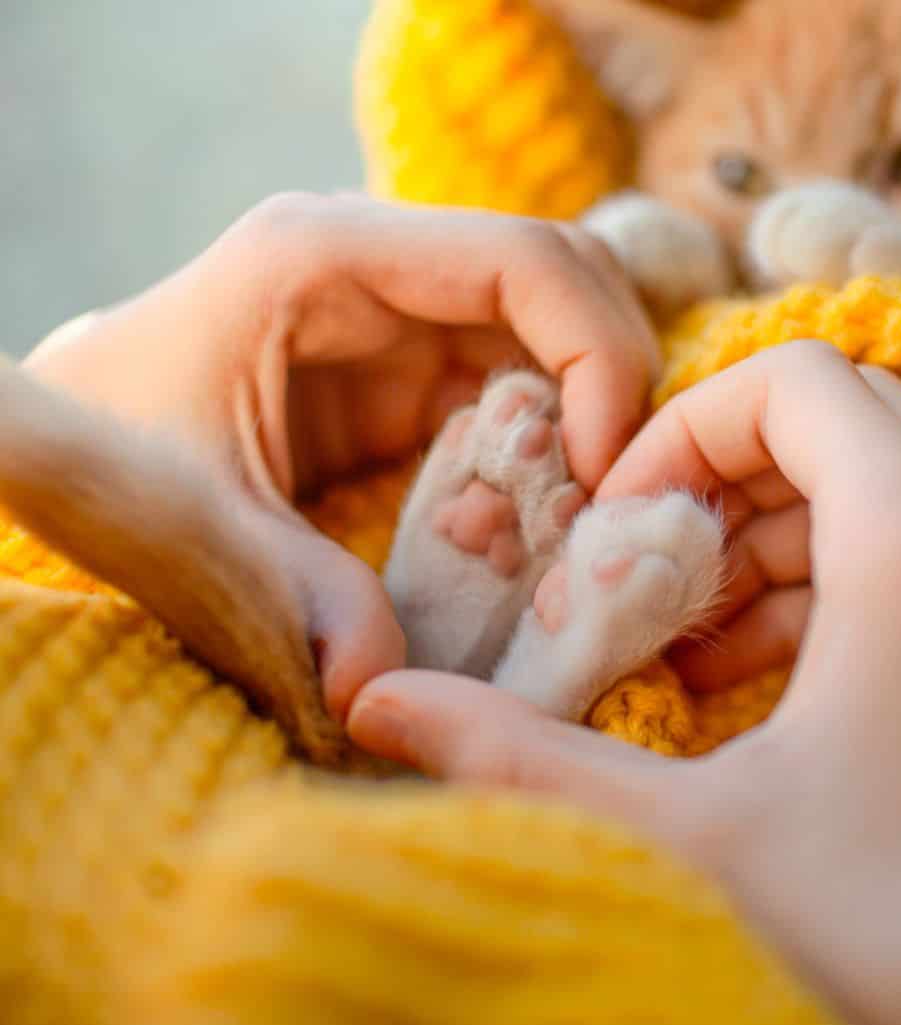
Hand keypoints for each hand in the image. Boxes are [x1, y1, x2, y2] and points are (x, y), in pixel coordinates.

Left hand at [24, 193, 658, 714]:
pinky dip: (561, 447)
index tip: (602, 468)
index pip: (525, 258)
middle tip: (615, 500)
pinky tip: (546, 521)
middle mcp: (387, 262)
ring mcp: (411, 310)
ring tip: (586, 517)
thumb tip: (373, 685)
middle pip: (569, 278)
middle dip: (615, 385)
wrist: (74, 442)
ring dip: (596, 417)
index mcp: (326, 253)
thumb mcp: (192, 520)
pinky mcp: (422, 364)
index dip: (596, 352)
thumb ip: (289, 592)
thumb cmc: (114, 449)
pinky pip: (532, 384)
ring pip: (564, 327)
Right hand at [347, 344, 900, 1024]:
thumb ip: (524, 760)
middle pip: (851, 422)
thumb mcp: (702, 840)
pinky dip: (863, 583)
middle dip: (730, 488)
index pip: (794, 378)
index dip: (686, 427)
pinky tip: (795, 688)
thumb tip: (376, 708)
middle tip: (651, 587)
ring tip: (706, 652)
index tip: (624, 519)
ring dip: (792, 541)